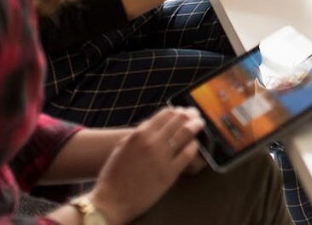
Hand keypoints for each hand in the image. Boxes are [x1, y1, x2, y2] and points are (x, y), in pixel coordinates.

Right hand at [87, 107, 203, 223]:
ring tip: (200, 124)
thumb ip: (138, 134)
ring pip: (186, 133)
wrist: (111, 201)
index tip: (183, 111)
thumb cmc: (113, 175)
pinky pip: (187, 154)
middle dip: (190, 115)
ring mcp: (162, 157)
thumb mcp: (122, 147)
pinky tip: (194, 145)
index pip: (166, 113)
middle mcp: (152, 142)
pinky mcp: (169, 173)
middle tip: (196, 115)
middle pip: (179, 120)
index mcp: (139, 134)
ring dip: (195, 125)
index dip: (177, 111)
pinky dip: (193, 146)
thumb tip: (152, 125)